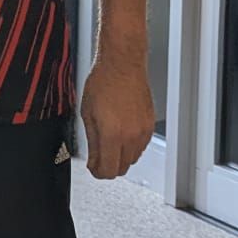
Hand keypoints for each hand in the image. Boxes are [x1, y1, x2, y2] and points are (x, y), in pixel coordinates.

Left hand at [80, 56, 154, 179]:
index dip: (97, 172)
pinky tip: (121, 135)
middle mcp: (131, 136)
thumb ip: (92, 141)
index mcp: (112, 134)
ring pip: (133, 159)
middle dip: (108, 166)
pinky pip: (141, 146)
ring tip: (109, 143)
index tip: (93, 168)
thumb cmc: (103, 82)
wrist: (123, 65)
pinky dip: (131, 146)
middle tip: (98, 158)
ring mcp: (143, 131)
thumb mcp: (87, 114)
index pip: (108, 170)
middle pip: (122, 169)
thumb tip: (94, 159)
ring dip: (120, 157)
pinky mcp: (150, 125)